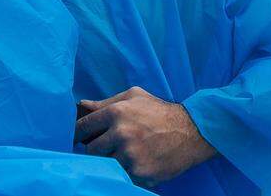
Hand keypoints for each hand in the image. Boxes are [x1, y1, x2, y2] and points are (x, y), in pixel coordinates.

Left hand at [75, 86, 215, 187]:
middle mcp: (121, 135)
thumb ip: (105, 102)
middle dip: (97, 148)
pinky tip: (138, 161)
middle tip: (107, 146)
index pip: (83, 127)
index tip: (78, 137)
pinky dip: (127, 170)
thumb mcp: (133, 96)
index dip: (78, 133)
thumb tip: (82, 105)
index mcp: (116, 113)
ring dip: (112, 160)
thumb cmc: (159, 111)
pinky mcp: (140, 173)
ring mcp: (130, 156)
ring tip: (126, 152)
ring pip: (106, 164)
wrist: (192, 132)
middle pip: (91, 150)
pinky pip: (123, 174)